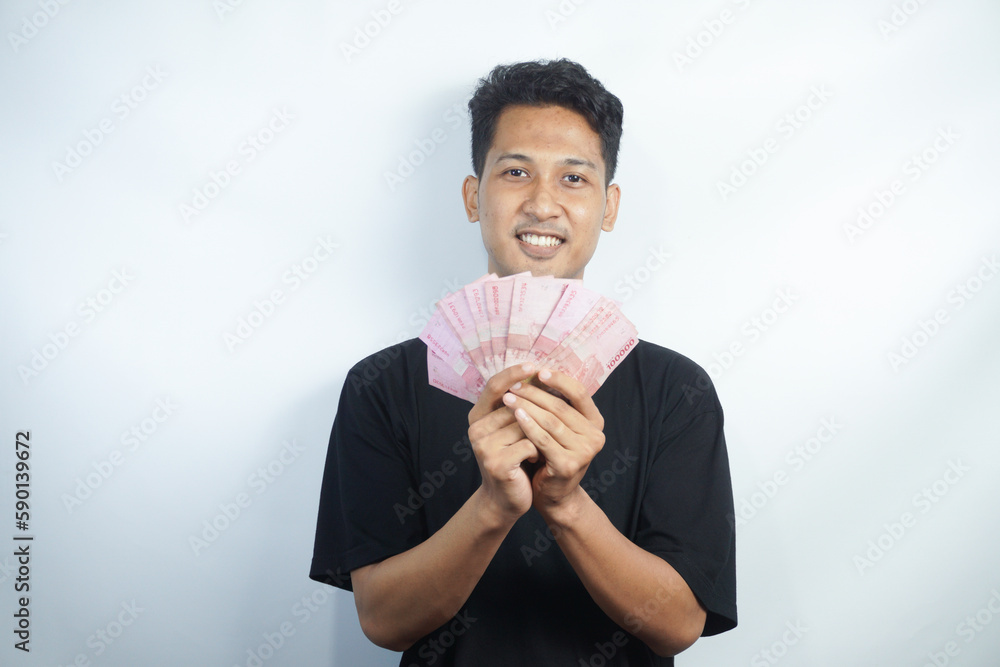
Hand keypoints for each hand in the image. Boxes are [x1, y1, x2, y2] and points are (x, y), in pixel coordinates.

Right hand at [467, 363, 540, 524]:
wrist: (505, 501)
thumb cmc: (514, 460)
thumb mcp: (511, 430)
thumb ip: (517, 406)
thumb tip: (537, 372)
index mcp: (477, 417)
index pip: (494, 385)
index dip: (513, 373)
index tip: (534, 364)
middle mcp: (476, 429)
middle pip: (514, 405)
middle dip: (536, 412)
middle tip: (548, 424)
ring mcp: (484, 447)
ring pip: (525, 425)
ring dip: (539, 435)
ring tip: (538, 447)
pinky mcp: (497, 463)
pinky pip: (530, 445)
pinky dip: (538, 452)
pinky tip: (535, 461)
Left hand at [502, 368, 605, 515]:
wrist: (553, 495)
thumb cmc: (551, 456)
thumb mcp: (559, 429)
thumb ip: (556, 406)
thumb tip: (538, 370)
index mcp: (596, 422)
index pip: (579, 392)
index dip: (559, 379)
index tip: (538, 370)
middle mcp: (596, 436)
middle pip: (560, 406)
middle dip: (535, 393)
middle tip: (515, 384)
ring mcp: (585, 452)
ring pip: (550, 421)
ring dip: (527, 406)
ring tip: (509, 397)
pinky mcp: (569, 464)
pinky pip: (543, 439)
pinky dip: (528, 425)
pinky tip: (514, 416)